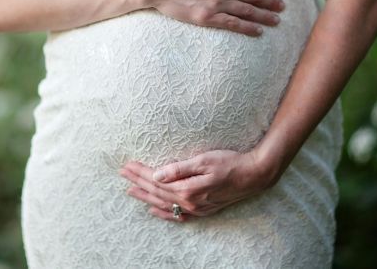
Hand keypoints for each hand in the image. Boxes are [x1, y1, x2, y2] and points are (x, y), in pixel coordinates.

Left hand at [118, 149, 272, 221]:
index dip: (140, 172)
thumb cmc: (230, 163)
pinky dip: (163, 212)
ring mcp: (196, 208)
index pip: (156, 180)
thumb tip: (157, 174)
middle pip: (157, 192)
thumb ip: (179, 169)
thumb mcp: (204, 160)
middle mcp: (189, 202)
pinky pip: (177, 214)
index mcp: (187, 189)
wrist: (253, 175)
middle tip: (122, 174)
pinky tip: (153, 210)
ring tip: (131, 190)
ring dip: (146, 196)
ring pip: (164, 203)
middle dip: (138, 182)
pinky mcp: (203, 209)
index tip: (127, 165)